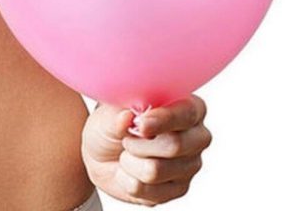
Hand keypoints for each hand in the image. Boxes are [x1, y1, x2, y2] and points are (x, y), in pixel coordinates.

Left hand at [81, 95, 211, 205]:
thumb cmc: (112, 126)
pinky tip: (129, 171)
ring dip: (129, 161)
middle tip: (127, 139)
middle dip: (138, 144)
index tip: (140, 123)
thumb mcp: (109, 113)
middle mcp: (196, 137)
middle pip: (175, 145)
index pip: (187, 113)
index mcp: (188, 108)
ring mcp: (190, 166)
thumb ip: (118, 114)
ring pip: (156, 170)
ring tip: (127, 154)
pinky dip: (127, 179)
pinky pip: (147, 190)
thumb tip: (127, 117)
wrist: (101, 156)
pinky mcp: (178, 190)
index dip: (163, 119)